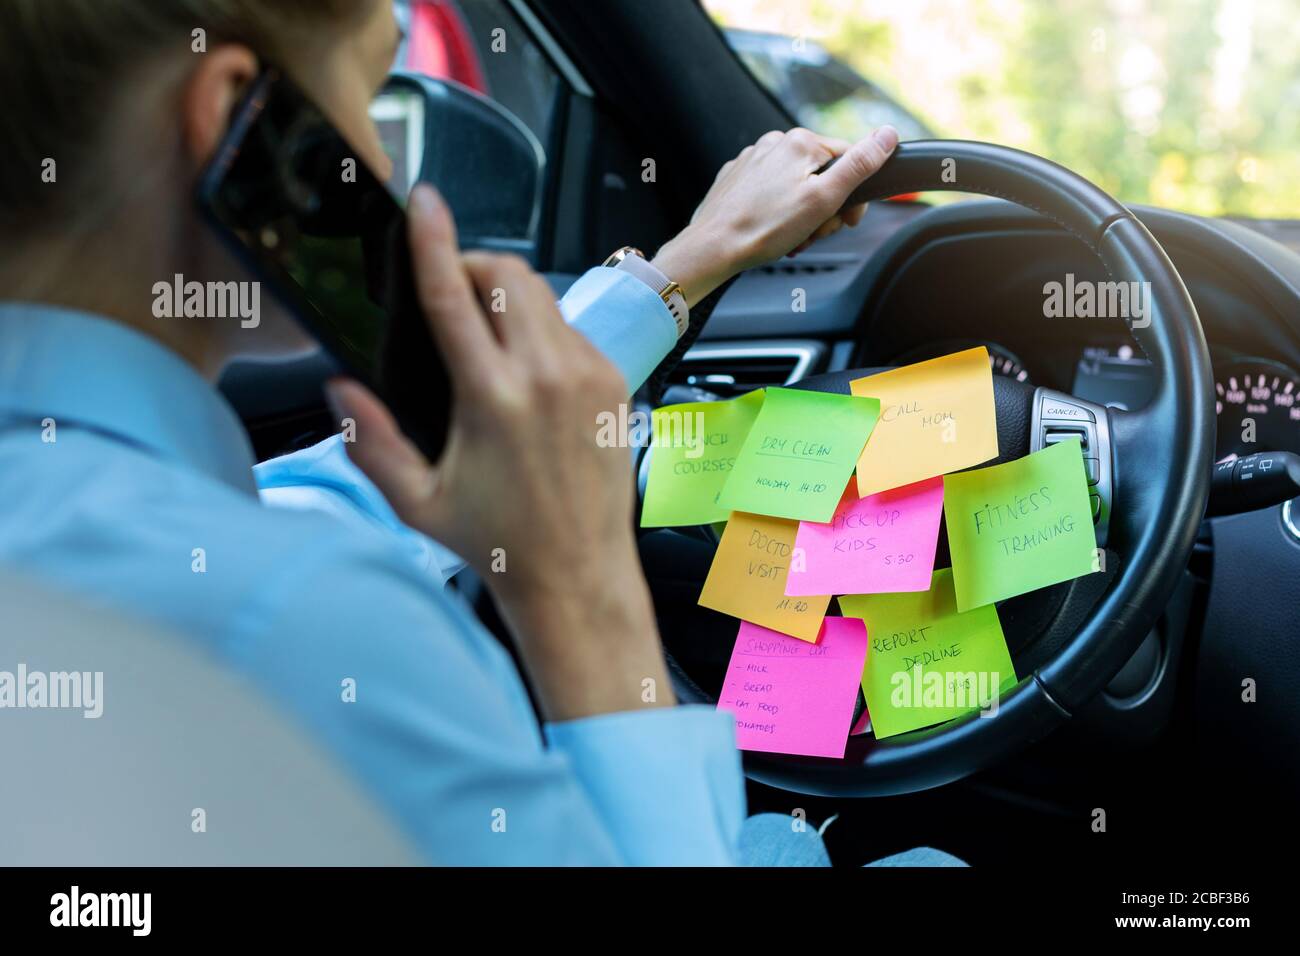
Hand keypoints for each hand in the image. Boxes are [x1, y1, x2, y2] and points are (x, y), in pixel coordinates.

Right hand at [329, 185, 671, 719]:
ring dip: (506, 293)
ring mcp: (587, 375)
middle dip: (472, 265)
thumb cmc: (496, 543)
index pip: (454, 298)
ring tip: (481, 330)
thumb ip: (371, 441)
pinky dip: (539, 327)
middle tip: (447, 290)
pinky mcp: (612, 382)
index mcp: (493, 400)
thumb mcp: (416, 502)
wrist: (578, 573)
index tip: (423, 201)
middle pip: (507, 274)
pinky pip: (569, 326)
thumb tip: (340, 387)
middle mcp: (546, 377)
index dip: (432, 241)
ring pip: (542, 293)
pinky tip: (522, 367)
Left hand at [652, 125, 898, 304]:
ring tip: (792, 237)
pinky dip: (777, 213)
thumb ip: (859, 165)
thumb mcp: (824, 199)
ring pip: (795, 186)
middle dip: (824, 209)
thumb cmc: (764, 228)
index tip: (847, 221)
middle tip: (814, 233)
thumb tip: (887, 135)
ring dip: (802, 215)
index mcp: (800, 142)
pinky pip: (769, 193)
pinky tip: (772, 231)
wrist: (712, 248)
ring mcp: (753, 160)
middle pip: (821, 175)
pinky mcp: (737, 179)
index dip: (853, 196)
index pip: (848, 160)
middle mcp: (774, 143)